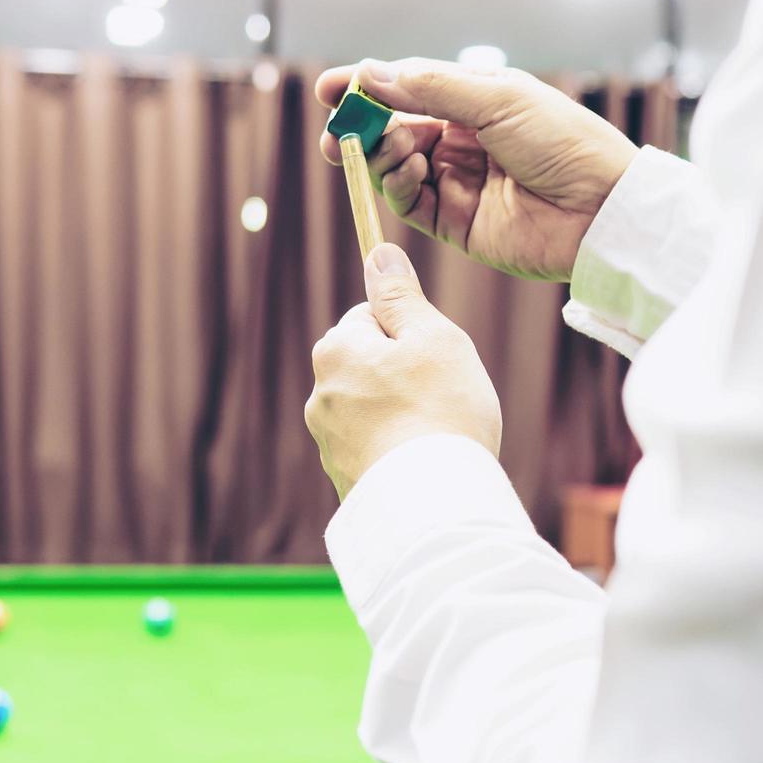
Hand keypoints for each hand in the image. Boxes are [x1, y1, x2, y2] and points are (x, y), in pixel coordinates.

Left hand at [306, 243, 501, 499]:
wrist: (434, 507)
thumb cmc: (441, 412)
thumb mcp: (432, 336)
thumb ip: (401, 296)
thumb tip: (379, 254)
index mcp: (335, 350)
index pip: (370, 317)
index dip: (411, 332)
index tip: (435, 358)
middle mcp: (319, 395)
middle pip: (371, 365)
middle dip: (404, 375)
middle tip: (442, 397)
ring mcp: (328, 443)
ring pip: (374, 410)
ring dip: (403, 416)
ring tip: (437, 436)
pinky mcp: (344, 482)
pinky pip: (377, 451)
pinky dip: (399, 452)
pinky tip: (425, 466)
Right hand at [316, 58, 638, 282]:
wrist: (600, 209)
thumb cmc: (564, 142)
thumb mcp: (498, 100)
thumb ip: (432, 88)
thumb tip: (372, 73)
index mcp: (476, 101)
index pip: (408, 89)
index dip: (367, 88)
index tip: (329, 89)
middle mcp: (462, 141)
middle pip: (394, 129)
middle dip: (363, 128)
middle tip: (339, 132)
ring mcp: (458, 183)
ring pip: (396, 167)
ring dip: (382, 155)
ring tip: (393, 149)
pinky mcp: (457, 224)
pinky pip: (411, 203)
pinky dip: (398, 186)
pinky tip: (408, 170)